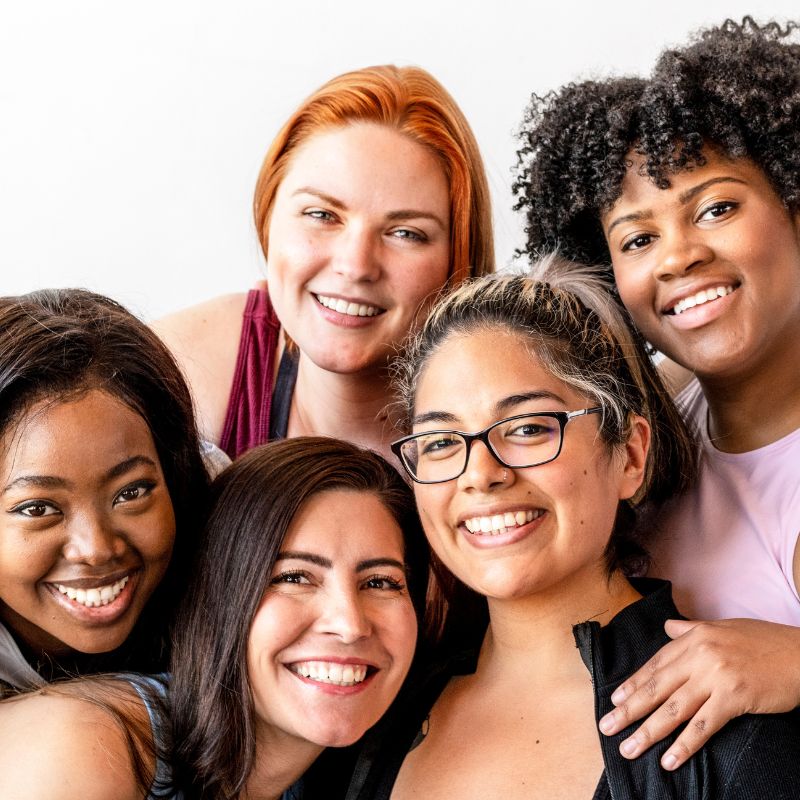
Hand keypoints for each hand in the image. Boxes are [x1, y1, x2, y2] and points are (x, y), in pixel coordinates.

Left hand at [598, 618, 799, 769]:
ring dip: (647, 731)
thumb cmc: (764, 642)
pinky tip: (668, 760)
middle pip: (656, 687)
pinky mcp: (734, 698)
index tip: (615, 699)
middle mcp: (699, 655)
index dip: (633, 683)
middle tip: (607, 726)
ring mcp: (715, 677)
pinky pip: (702, 726)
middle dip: (629, 709)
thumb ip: (691, 630)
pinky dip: (684, 745)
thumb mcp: (722, 627)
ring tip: (628, 747)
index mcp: (694, 637)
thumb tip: (668, 627)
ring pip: (673, 709)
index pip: (655, 664)